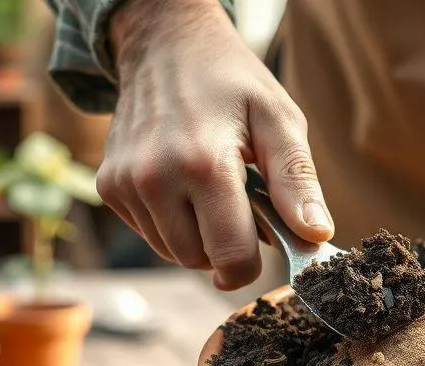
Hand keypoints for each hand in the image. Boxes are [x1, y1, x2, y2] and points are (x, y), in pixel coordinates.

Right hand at [100, 0, 332, 288]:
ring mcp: (124, 184)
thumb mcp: (279, 119)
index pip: (230, 257)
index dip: (253, 262)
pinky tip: (184, 185)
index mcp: (203, 165)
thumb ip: (297, 181)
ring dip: (198, 237)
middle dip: (226, 247)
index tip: (265, 240)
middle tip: (241, 203)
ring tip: (213, 188)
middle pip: (199, 261)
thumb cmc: (231, 81)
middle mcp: (154, 179)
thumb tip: (316, 235)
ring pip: (172, 253)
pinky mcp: (108, 186)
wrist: (165, 44)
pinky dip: (172, 223)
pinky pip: (149, 234)